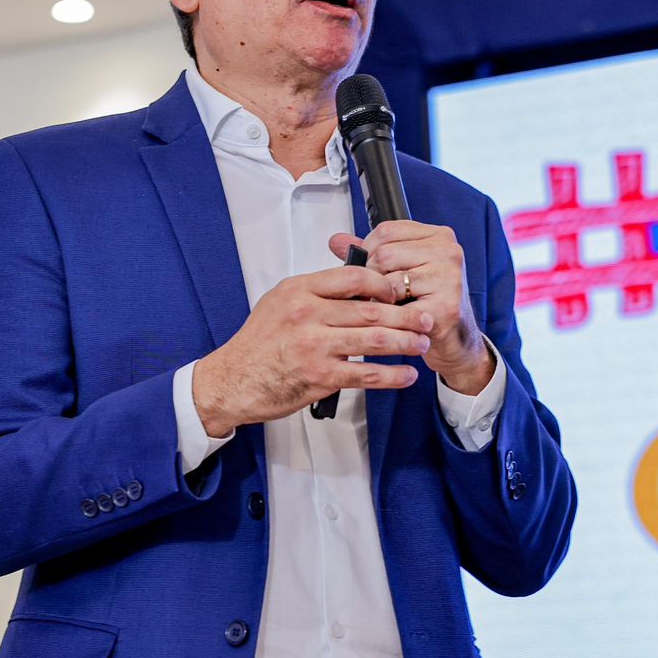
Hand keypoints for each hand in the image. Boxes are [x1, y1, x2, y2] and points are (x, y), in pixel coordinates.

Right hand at [191, 264, 433, 435]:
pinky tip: (406, 375)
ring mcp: (314, 346)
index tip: (396, 291)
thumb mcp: (280, 303)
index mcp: (299, 290)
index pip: (352, 277)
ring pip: (374, 340)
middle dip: (405, 315)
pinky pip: (366, 374)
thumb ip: (316, 293)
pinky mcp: (320, 376)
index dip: (382, 283)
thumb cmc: (258, 343)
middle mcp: (307, 315)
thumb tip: (356, 286)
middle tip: (424, 317)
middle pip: (370, 310)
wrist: (233, 379)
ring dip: (404, 342)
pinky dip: (392, 376)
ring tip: (421, 343)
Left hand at [330, 221, 494, 394]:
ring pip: (388, 281)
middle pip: (384, 254)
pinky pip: (398, 308)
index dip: (368, 251)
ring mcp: (449, 278)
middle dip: (372, 278)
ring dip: (380, 300)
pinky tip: (396, 321)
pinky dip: (389, 317)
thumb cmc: (428, 301)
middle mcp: (448, 252)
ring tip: (389, 308)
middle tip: (379, 294)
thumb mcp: (401, 269)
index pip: (387, 230)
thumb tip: (337, 241)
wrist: (454, 338)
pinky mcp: (445, 306)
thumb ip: (371, 252)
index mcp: (439, 236)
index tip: (370, 268)